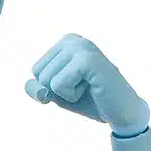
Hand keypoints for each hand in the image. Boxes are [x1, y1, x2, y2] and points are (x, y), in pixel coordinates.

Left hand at [24, 36, 149, 136]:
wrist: (121, 111)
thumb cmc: (90, 101)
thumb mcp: (57, 95)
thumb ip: (37, 88)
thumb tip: (29, 84)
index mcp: (65, 42)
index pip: (36, 70)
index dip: (51, 88)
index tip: (75, 85)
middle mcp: (72, 39)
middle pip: (39, 74)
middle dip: (57, 91)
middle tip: (83, 88)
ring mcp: (81, 47)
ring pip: (47, 80)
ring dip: (66, 94)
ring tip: (88, 87)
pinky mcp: (87, 59)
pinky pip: (57, 85)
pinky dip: (72, 96)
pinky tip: (91, 88)